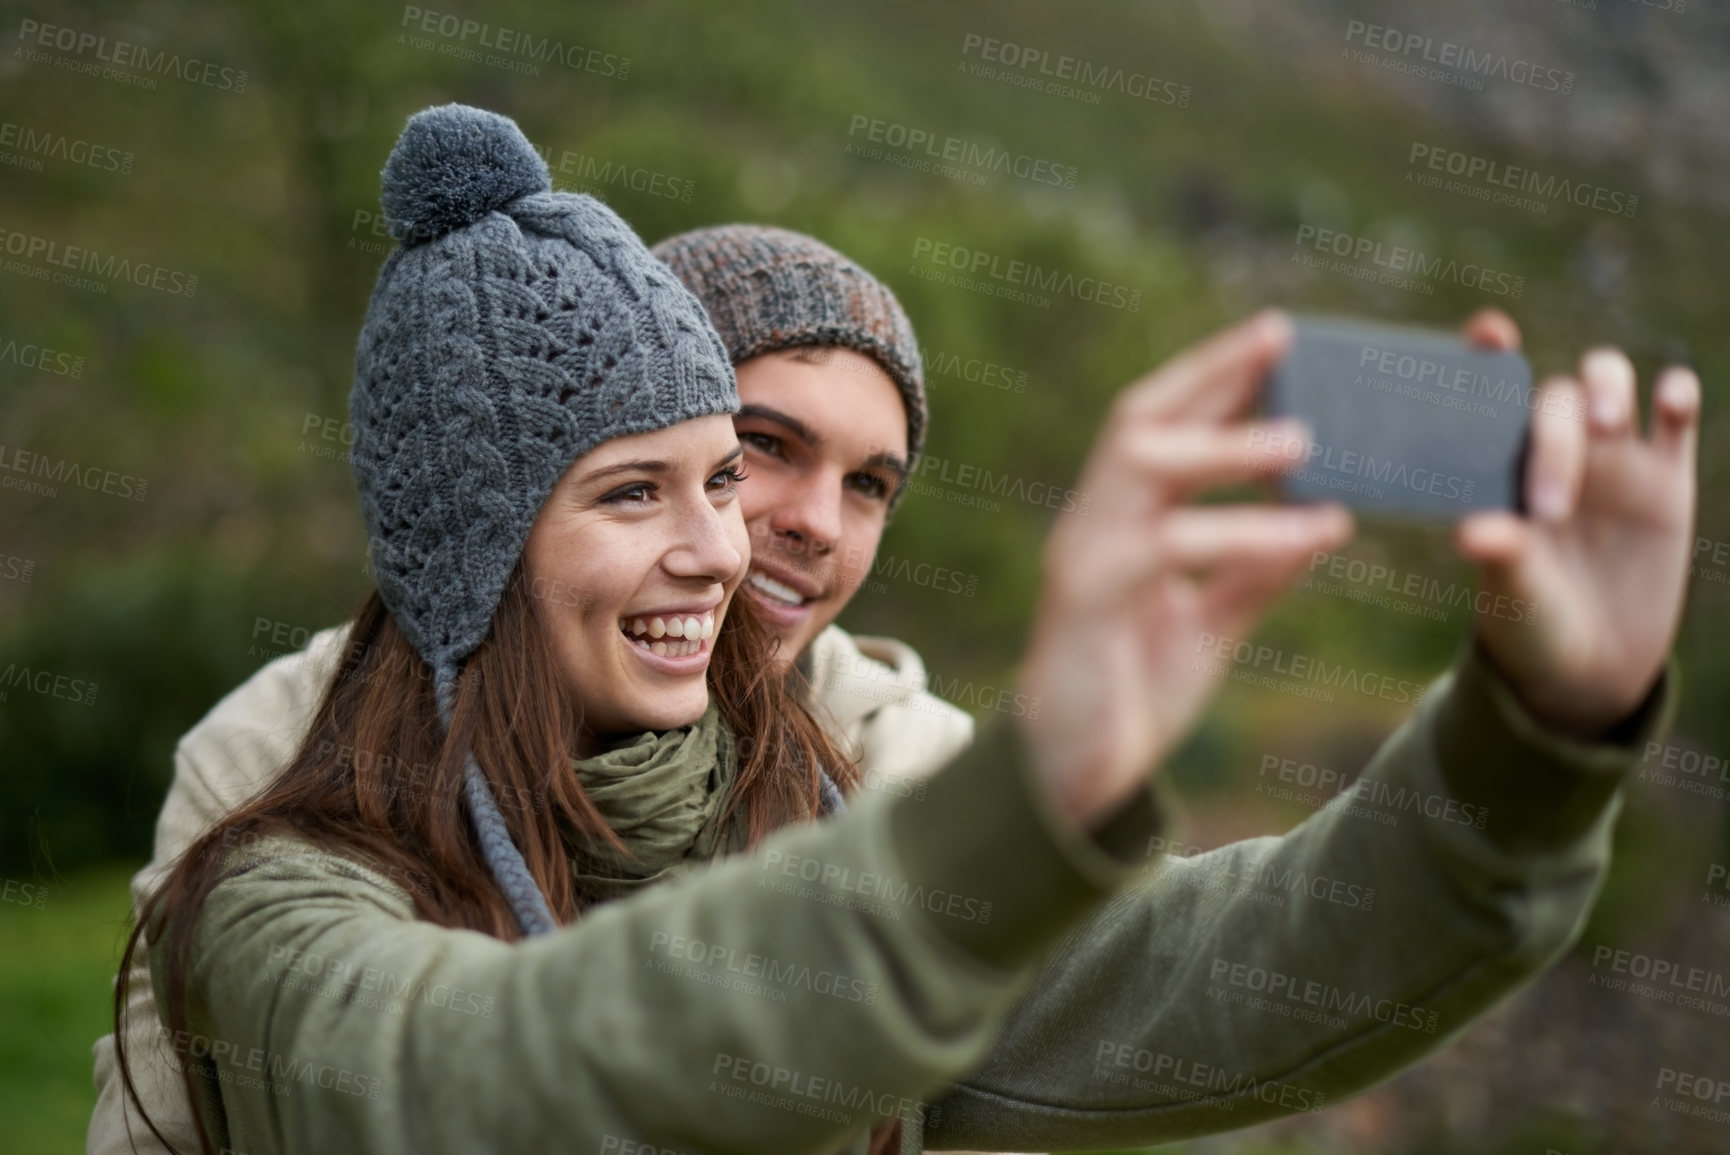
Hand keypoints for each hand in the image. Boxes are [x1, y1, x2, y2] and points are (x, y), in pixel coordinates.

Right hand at [1016, 311, 1353, 826]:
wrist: (1070, 777)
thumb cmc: (1131, 693)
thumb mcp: (1209, 622)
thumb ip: (1256, 571)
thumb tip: (1326, 518)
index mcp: (1116, 520)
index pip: (1158, 422)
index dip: (1213, 374)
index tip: (1280, 335)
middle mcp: (1090, 521)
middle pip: (1139, 418)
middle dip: (1211, 373)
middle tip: (1283, 341)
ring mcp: (1082, 555)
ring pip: (1141, 466)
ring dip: (1225, 445)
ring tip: (1306, 438)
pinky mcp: (1087, 600)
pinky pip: (1169, 547)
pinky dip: (1245, 532)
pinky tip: (1314, 532)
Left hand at [1455, 317, 1699, 739]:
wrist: (1589, 666)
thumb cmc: (1530, 624)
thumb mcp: (1512, 596)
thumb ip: (1501, 556)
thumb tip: (1473, 530)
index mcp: (1496, 467)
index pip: (1486, 395)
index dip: (1486, 353)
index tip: (1490, 331)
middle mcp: (1550, 450)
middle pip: (1551, 396)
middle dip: (1553, 432)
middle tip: (1553, 505)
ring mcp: (1610, 457)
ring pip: (1608, 381)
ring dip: (1605, 386)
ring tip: (1604, 425)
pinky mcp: (1666, 476)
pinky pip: (1674, 418)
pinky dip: (1676, 396)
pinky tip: (1671, 401)